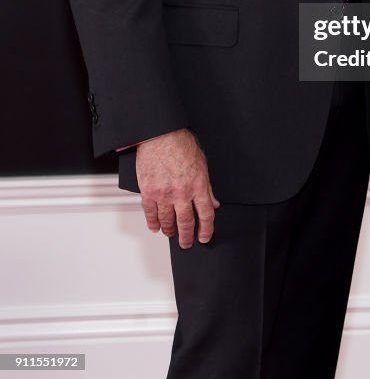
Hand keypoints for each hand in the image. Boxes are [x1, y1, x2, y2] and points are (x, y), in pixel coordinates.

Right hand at [135, 128, 219, 247]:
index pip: (206, 215)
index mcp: (198, 185)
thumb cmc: (181, 144)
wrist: (160, 135)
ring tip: (171, 234)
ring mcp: (164, 194)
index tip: (204, 237)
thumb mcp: (202, 164)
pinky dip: (153, 223)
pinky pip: (151, 214)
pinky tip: (156, 227)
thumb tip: (213, 203)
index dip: (206, 230)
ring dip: (170, 231)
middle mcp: (182, 193)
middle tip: (186, 243)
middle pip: (186, 222)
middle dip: (187, 237)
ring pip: (168, 221)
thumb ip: (207, 187)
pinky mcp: (148, 192)